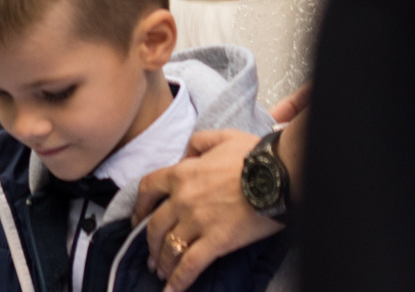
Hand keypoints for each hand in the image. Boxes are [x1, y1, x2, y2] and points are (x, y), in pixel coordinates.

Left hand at [134, 129, 281, 291]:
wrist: (276, 176)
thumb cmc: (252, 156)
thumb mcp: (221, 137)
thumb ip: (197, 143)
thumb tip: (185, 154)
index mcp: (181, 173)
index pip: (147, 190)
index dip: (140, 208)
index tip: (139, 219)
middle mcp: (182, 199)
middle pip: (155, 226)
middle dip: (150, 245)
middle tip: (151, 256)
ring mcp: (197, 222)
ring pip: (169, 247)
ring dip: (162, 263)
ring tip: (161, 273)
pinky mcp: (215, 242)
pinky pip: (190, 264)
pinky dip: (178, 280)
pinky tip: (171, 290)